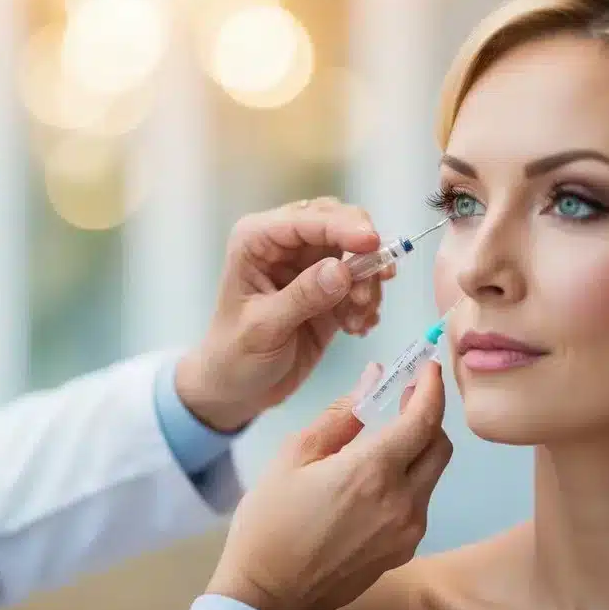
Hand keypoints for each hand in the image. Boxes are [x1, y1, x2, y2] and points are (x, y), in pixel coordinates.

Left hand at [176, 197, 394, 430]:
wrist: (237, 390)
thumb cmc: (234, 356)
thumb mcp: (263, 328)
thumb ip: (302, 297)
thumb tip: (342, 269)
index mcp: (257, 240)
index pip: (307, 219)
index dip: (343, 226)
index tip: (371, 243)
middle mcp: (285, 246)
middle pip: (339, 224)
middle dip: (363, 252)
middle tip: (374, 286)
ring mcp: (310, 267)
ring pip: (356, 254)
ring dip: (367, 284)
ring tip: (358, 319)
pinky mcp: (329, 292)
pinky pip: (361, 284)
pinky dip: (367, 303)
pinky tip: (357, 328)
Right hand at [205, 361, 451, 609]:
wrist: (269, 598)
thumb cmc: (271, 524)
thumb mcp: (294, 457)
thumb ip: (341, 415)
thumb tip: (374, 378)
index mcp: (373, 472)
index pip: (424, 418)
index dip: (431, 387)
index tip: (427, 367)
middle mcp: (402, 501)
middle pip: (440, 445)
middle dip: (428, 416)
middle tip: (405, 397)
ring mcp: (407, 531)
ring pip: (431, 475)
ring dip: (418, 449)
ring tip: (384, 438)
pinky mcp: (403, 550)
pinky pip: (419, 503)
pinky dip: (408, 480)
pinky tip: (375, 479)